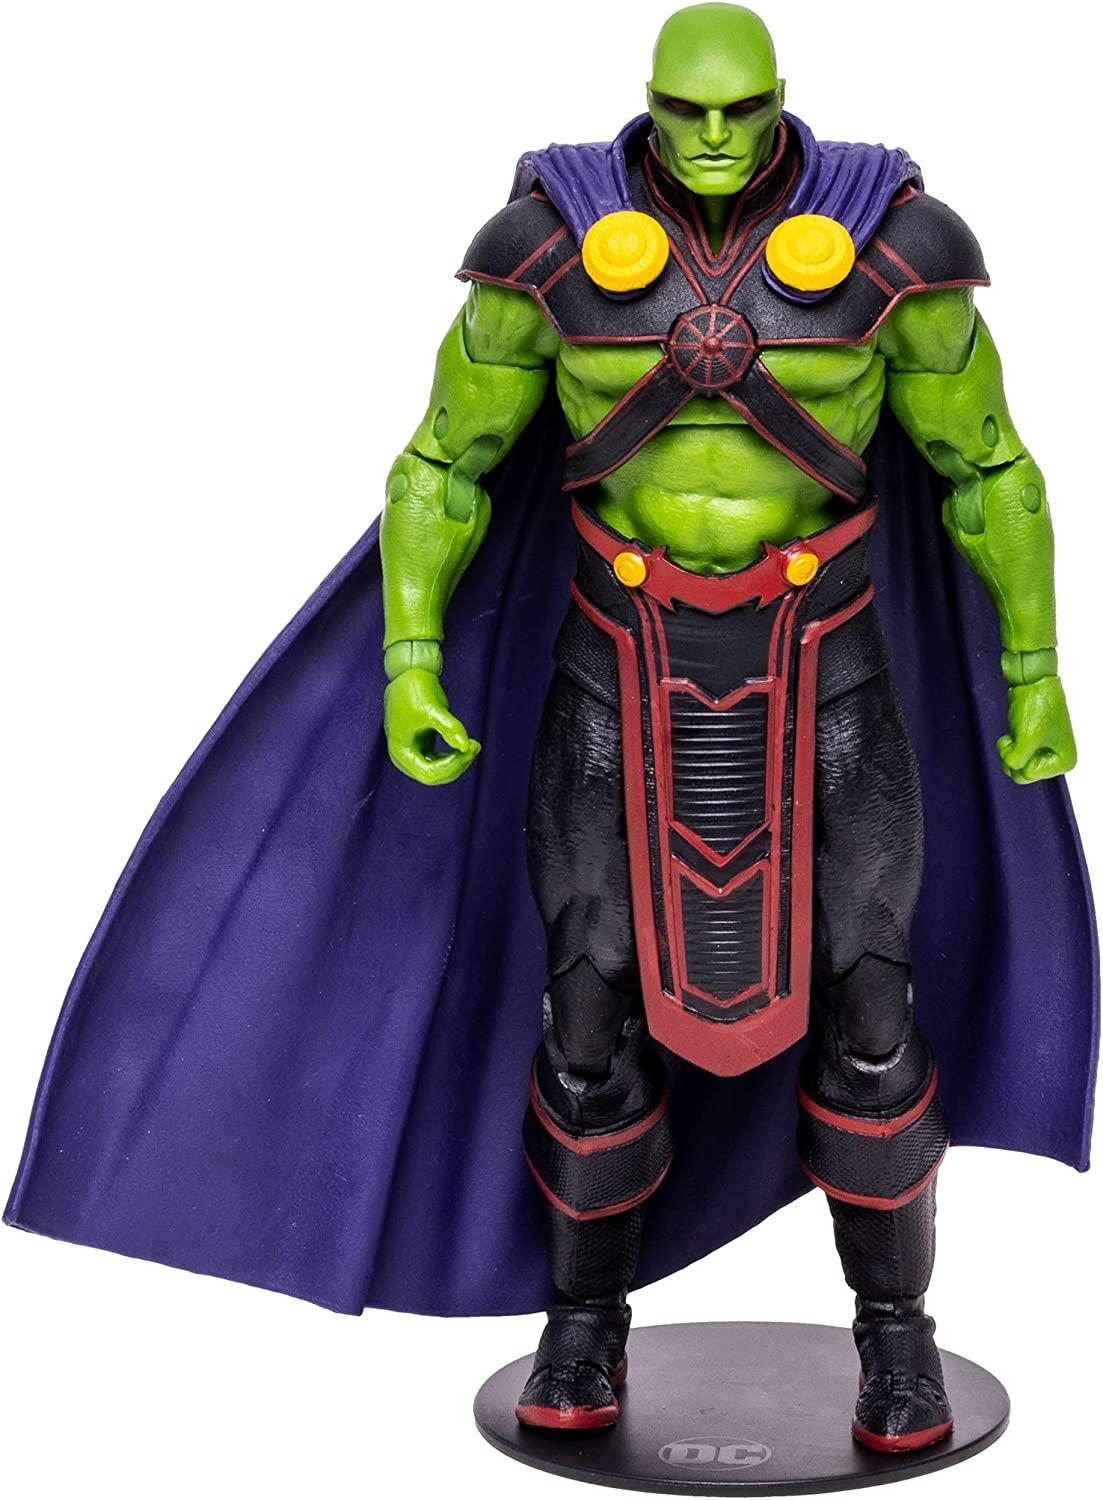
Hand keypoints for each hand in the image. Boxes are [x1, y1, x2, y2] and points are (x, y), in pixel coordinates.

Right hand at [383, 668, 480, 785]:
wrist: (408, 674)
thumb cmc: (415, 689)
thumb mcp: (432, 709)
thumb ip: (449, 727)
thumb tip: (466, 746)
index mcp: (401, 752)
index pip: (428, 774)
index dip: (451, 766)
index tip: (468, 749)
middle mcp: (405, 757)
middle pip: (434, 776)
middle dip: (457, 765)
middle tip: (475, 746)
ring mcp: (413, 753)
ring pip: (439, 771)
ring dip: (458, 762)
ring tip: (474, 745)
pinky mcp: (422, 746)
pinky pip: (440, 761)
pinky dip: (454, 756)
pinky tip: (466, 744)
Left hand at [997, 676, 1076, 783]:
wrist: (1033, 683)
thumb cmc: (1037, 707)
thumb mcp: (1026, 738)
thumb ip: (1017, 760)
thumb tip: (1012, 767)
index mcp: (1064, 761)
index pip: (1029, 775)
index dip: (1020, 758)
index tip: (1025, 739)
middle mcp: (1055, 759)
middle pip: (1022, 775)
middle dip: (1012, 758)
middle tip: (1013, 740)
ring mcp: (1042, 752)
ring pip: (1015, 767)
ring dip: (1008, 752)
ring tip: (1012, 736)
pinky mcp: (1031, 744)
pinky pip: (1013, 756)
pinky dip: (1008, 747)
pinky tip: (1010, 735)